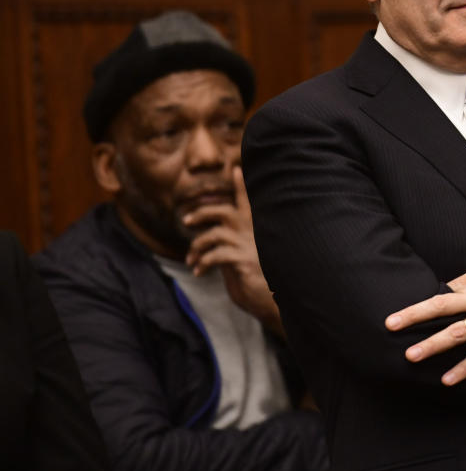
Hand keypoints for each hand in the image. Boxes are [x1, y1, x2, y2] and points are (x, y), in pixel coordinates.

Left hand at [183, 167, 281, 333]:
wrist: (274, 302)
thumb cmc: (260, 282)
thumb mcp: (247, 259)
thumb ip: (234, 245)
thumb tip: (212, 241)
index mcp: (256, 230)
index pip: (248, 202)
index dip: (242, 184)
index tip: (237, 168)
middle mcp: (253, 234)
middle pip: (224, 212)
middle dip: (202, 213)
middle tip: (186, 220)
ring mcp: (248, 246)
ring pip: (214, 233)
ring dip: (196, 246)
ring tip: (191, 260)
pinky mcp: (242, 261)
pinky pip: (215, 255)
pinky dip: (202, 263)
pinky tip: (199, 272)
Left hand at [385, 267, 465, 385]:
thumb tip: (447, 291)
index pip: (443, 290)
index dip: (420, 301)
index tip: (399, 311)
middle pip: (441, 306)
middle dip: (413, 315)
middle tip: (390, 324)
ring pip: (456, 333)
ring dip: (432, 345)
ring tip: (411, 356)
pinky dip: (464, 368)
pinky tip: (448, 379)